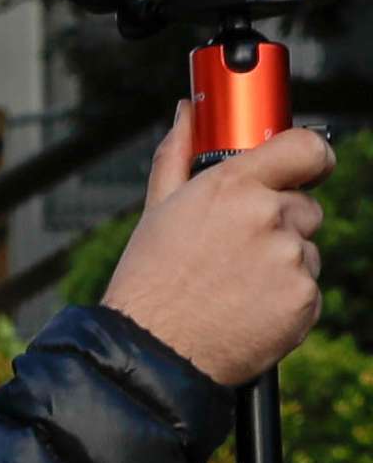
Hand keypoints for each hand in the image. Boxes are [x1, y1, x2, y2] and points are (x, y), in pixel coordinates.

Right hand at [103, 101, 330, 386]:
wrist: (156, 349)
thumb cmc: (151, 278)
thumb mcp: (158, 209)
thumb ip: (180, 153)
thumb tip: (188, 113)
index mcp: (231, 187)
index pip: (307, 149)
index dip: (310, 156)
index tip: (306, 165)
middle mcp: (267, 217)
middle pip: (303, 206)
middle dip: (278, 222)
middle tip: (234, 248)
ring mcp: (291, 260)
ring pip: (305, 249)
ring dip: (280, 262)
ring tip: (233, 283)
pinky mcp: (306, 300)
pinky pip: (307, 287)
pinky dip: (284, 296)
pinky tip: (247, 305)